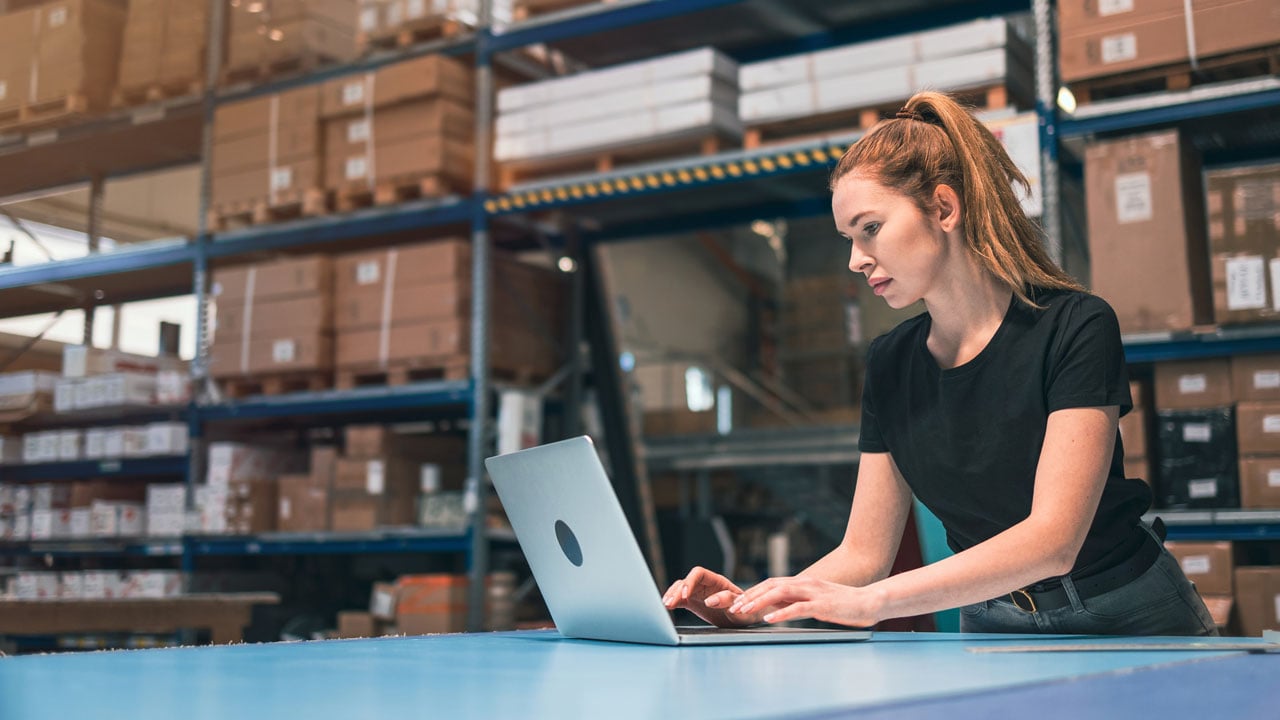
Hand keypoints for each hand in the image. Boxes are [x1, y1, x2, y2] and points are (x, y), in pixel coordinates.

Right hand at [662, 566, 755, 627]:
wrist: (745, 618)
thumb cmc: (746, 611)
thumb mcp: (740, 607)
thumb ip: (727, 601)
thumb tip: (710, 600)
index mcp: (718, 581)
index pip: (699, 573)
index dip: (690, 581)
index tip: (685, 594)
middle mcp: (706, 584)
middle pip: (687, 581)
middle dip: (677, 591)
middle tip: (669, 603)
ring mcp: (698, 592)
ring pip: (681, 588)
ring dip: (672, 595)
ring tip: (666, 605)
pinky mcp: (693, 602)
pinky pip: (680, 598)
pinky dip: (673, 601)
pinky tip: (667, 606)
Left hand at [727, 576, 885, 627]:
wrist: (870, 601)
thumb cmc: (844, 604)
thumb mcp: (816, 601)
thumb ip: (797, 601)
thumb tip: (777, 608)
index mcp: (803, 582)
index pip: (771, 583)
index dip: (753, 592)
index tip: (738, 602)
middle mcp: (805, 583)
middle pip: (771, 585)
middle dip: (750, 596)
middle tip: (733, 607)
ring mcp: (813, 593)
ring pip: (780, 594)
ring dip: (759, 602)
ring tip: (745, 611)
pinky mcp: (822, 605)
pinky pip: (798, 608)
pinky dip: (781, 614)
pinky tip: (769, 620)